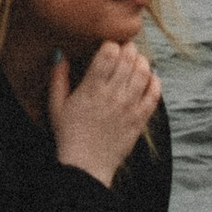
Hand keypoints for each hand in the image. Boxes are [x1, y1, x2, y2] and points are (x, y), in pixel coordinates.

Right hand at [46, 39, 161, 186]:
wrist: (86, 167)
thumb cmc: (69, 136)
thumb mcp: (56, 105)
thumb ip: (57, 77)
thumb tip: (61, 55)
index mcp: (92, 88)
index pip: (109, 52)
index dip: (111, 44)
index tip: (108, 46)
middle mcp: (113, 94)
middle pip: (129, 58)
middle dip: (128, 48)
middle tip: (125, 49)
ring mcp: (129, 107)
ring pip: (144, 72)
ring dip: (142, 62)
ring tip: (136, 62)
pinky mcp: (140, 120)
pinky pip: (154, 95)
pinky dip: (155, 82)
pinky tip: (150, 79)